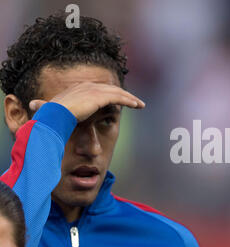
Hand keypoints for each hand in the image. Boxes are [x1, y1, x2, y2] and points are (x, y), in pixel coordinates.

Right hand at [29, 82, 144, 121]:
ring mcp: (93, 90)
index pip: (98, 90)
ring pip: (117, 93)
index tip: (117, 100)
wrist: (53, 115)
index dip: (109, 94)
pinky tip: (137, 106)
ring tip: (140, 105)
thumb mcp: (51, 111)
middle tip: (135, 101)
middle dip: (124, 95)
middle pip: (110, 89)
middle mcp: (87, 86)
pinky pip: (119, 98)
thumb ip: (50, 109)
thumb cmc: (50, 117)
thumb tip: (30, 105)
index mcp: (78, 89)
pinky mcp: (100, 97)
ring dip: (130, 98)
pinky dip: (129, 101)